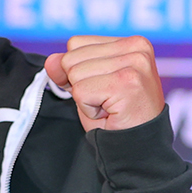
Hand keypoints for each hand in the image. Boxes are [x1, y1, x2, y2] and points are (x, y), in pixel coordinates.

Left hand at [44, 36, 164, 131]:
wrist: (140, 149)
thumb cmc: (118, 118)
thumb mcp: (90, 85)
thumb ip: (69, 67)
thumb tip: (51, 61)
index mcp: (132, 42)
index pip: (76, 44)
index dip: (78, 71)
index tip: (104, 88)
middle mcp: (137, 48)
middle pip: (72, 58)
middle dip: (80, 85)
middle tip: (107, 100)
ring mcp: (133, 64)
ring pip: (74, 74)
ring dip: (85, 98)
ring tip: (109, 106)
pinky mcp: (126, 82)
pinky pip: (80, 92)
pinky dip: (88, 109)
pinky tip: (110, 113)